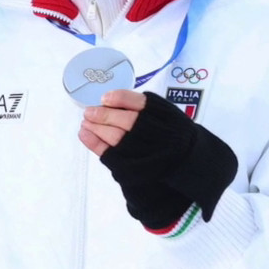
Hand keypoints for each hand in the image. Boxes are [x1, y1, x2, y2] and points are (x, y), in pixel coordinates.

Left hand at [94, 90, 239, 230]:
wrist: (185, 170)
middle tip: (89, 111)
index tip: (105, 98)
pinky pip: (109, 153)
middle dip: (104, 115)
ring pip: (116, 137)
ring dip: (96, 127)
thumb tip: (109, 100)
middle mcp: (160, 136)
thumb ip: (146, 110)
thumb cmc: (173, 140)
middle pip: (127, 121)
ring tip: (86, 121)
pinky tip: (84, 133)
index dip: (120, 99)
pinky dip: (94, 142)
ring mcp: (146, 153)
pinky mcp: (133, 168)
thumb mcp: (170, 119)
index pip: (142, 104)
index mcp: (170, 120)